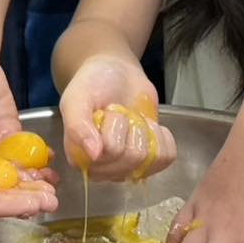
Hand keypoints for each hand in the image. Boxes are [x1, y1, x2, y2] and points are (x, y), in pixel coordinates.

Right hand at [58, 56, 174, 181]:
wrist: (116, 73)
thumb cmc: (93, 84)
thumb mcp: (77, 98)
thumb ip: (77, 125)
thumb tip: (94, 154)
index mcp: (80, 158)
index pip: (110, 152)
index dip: (114, 126)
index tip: (104, 112)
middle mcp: (102, 169)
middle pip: (132, 158)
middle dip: (130, 125)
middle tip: (119, 113)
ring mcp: (126, 168)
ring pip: (150, 159)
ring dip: (144, 130)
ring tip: (131, 119)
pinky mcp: (148, 162)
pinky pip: (166, 157)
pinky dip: (162, 136)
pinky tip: (146, 126)